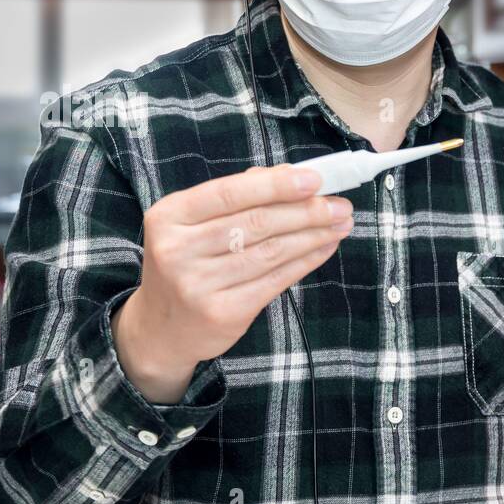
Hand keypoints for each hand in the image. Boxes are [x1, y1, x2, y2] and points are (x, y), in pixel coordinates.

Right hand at [113, 163, 353, 402]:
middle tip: (341, 204)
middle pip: (257, 223)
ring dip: (314, 235)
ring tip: (341, 223)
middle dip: (307, 211)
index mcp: (169, 217)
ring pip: (271, 252)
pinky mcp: (223, 312)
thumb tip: (290, 175)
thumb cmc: (187, 263)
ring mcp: (199, 285)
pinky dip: (306, 261)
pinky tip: (325, 247)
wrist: (162, 328)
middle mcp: (178, 250)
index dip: (276, 185)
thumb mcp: (192, 224)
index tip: (316, 179)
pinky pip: (276, 280)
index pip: (230, 193)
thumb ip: (235, 198)